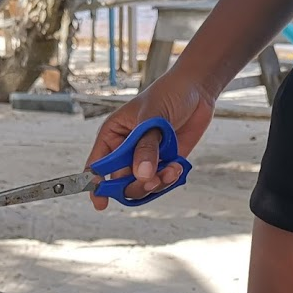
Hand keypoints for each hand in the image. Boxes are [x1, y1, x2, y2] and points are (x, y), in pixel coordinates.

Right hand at [85, 68, 216, 210]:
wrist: (196, 90)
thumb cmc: (168, 94)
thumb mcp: (152, 117)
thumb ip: (146, 147)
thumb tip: (142, 175)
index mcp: (113, 135)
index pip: (97, 164)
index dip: (96, 185)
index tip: (101, 202)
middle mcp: (126, 150)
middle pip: (120, 182)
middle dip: (135, 186)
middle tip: (150, 181)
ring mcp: (146, 158)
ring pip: (142, 186)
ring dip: (155, 184)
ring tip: (169, 171)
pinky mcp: (164, 163)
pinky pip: (161, 182)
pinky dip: (169, 180)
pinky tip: (177, 167)